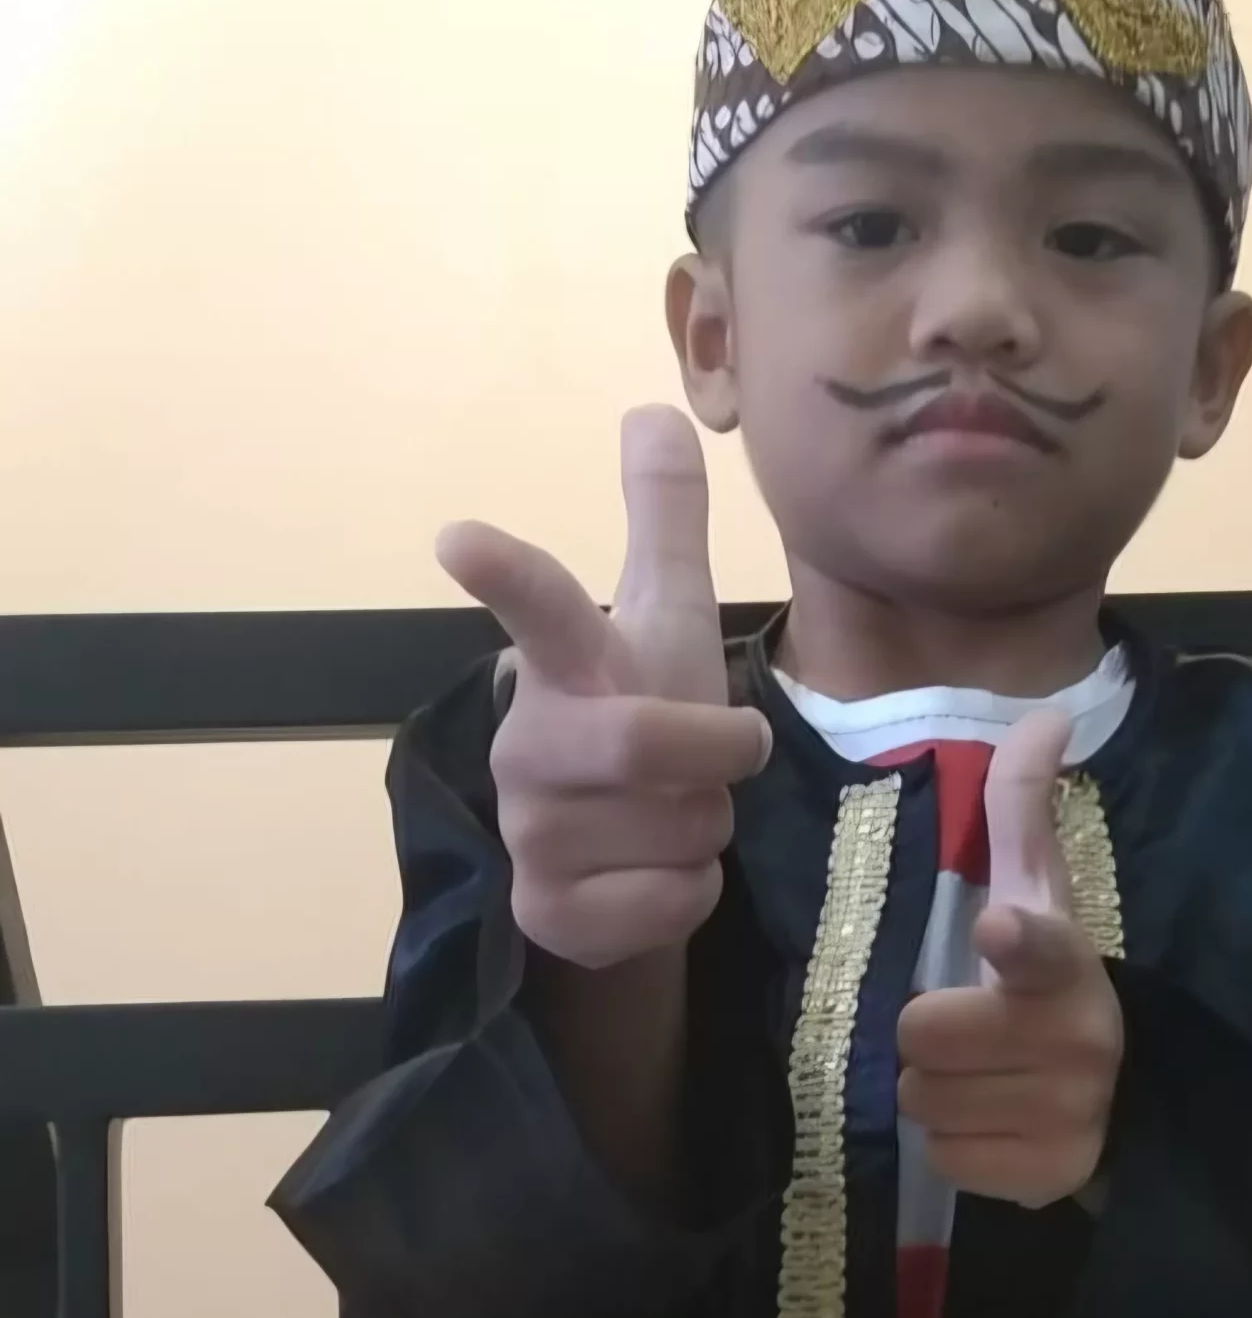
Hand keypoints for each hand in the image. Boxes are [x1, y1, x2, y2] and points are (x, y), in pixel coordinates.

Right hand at [435, 408, 771, 968]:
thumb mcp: (669, 621)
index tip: (458, 538)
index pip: (536, 608)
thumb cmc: (647, 718)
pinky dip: (691, 892)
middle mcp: (530, 745)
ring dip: (706, 826)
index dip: (505, 572)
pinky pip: (671, 900)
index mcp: (563, 667)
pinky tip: (652, 877)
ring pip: (679, 828)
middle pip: (639, 741)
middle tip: (727, 753)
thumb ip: (662, 520)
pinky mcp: (548, 910)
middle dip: (712, 751)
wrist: (617, 862)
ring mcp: (530, 833)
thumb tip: (655, 406)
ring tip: (672, 816)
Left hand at [896, 710, 1123, 1207]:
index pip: (1044, 947)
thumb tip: (1045, 714)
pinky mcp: (1049, 1177)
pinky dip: (956, 1144)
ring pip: (923, 1102)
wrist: (1126, 1094)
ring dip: (936, 1090)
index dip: (1019, 942)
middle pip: (921, 1037)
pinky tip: (992, 1119)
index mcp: (1065, 962)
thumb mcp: (1040, 893)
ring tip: (979, 1074)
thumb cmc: (1049, 979)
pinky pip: (946, 1159)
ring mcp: (1066, 1114)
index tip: (1000, 932)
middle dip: (925, 1036)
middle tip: (961, 1029)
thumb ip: (1023, 807)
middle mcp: (1077, 1039)